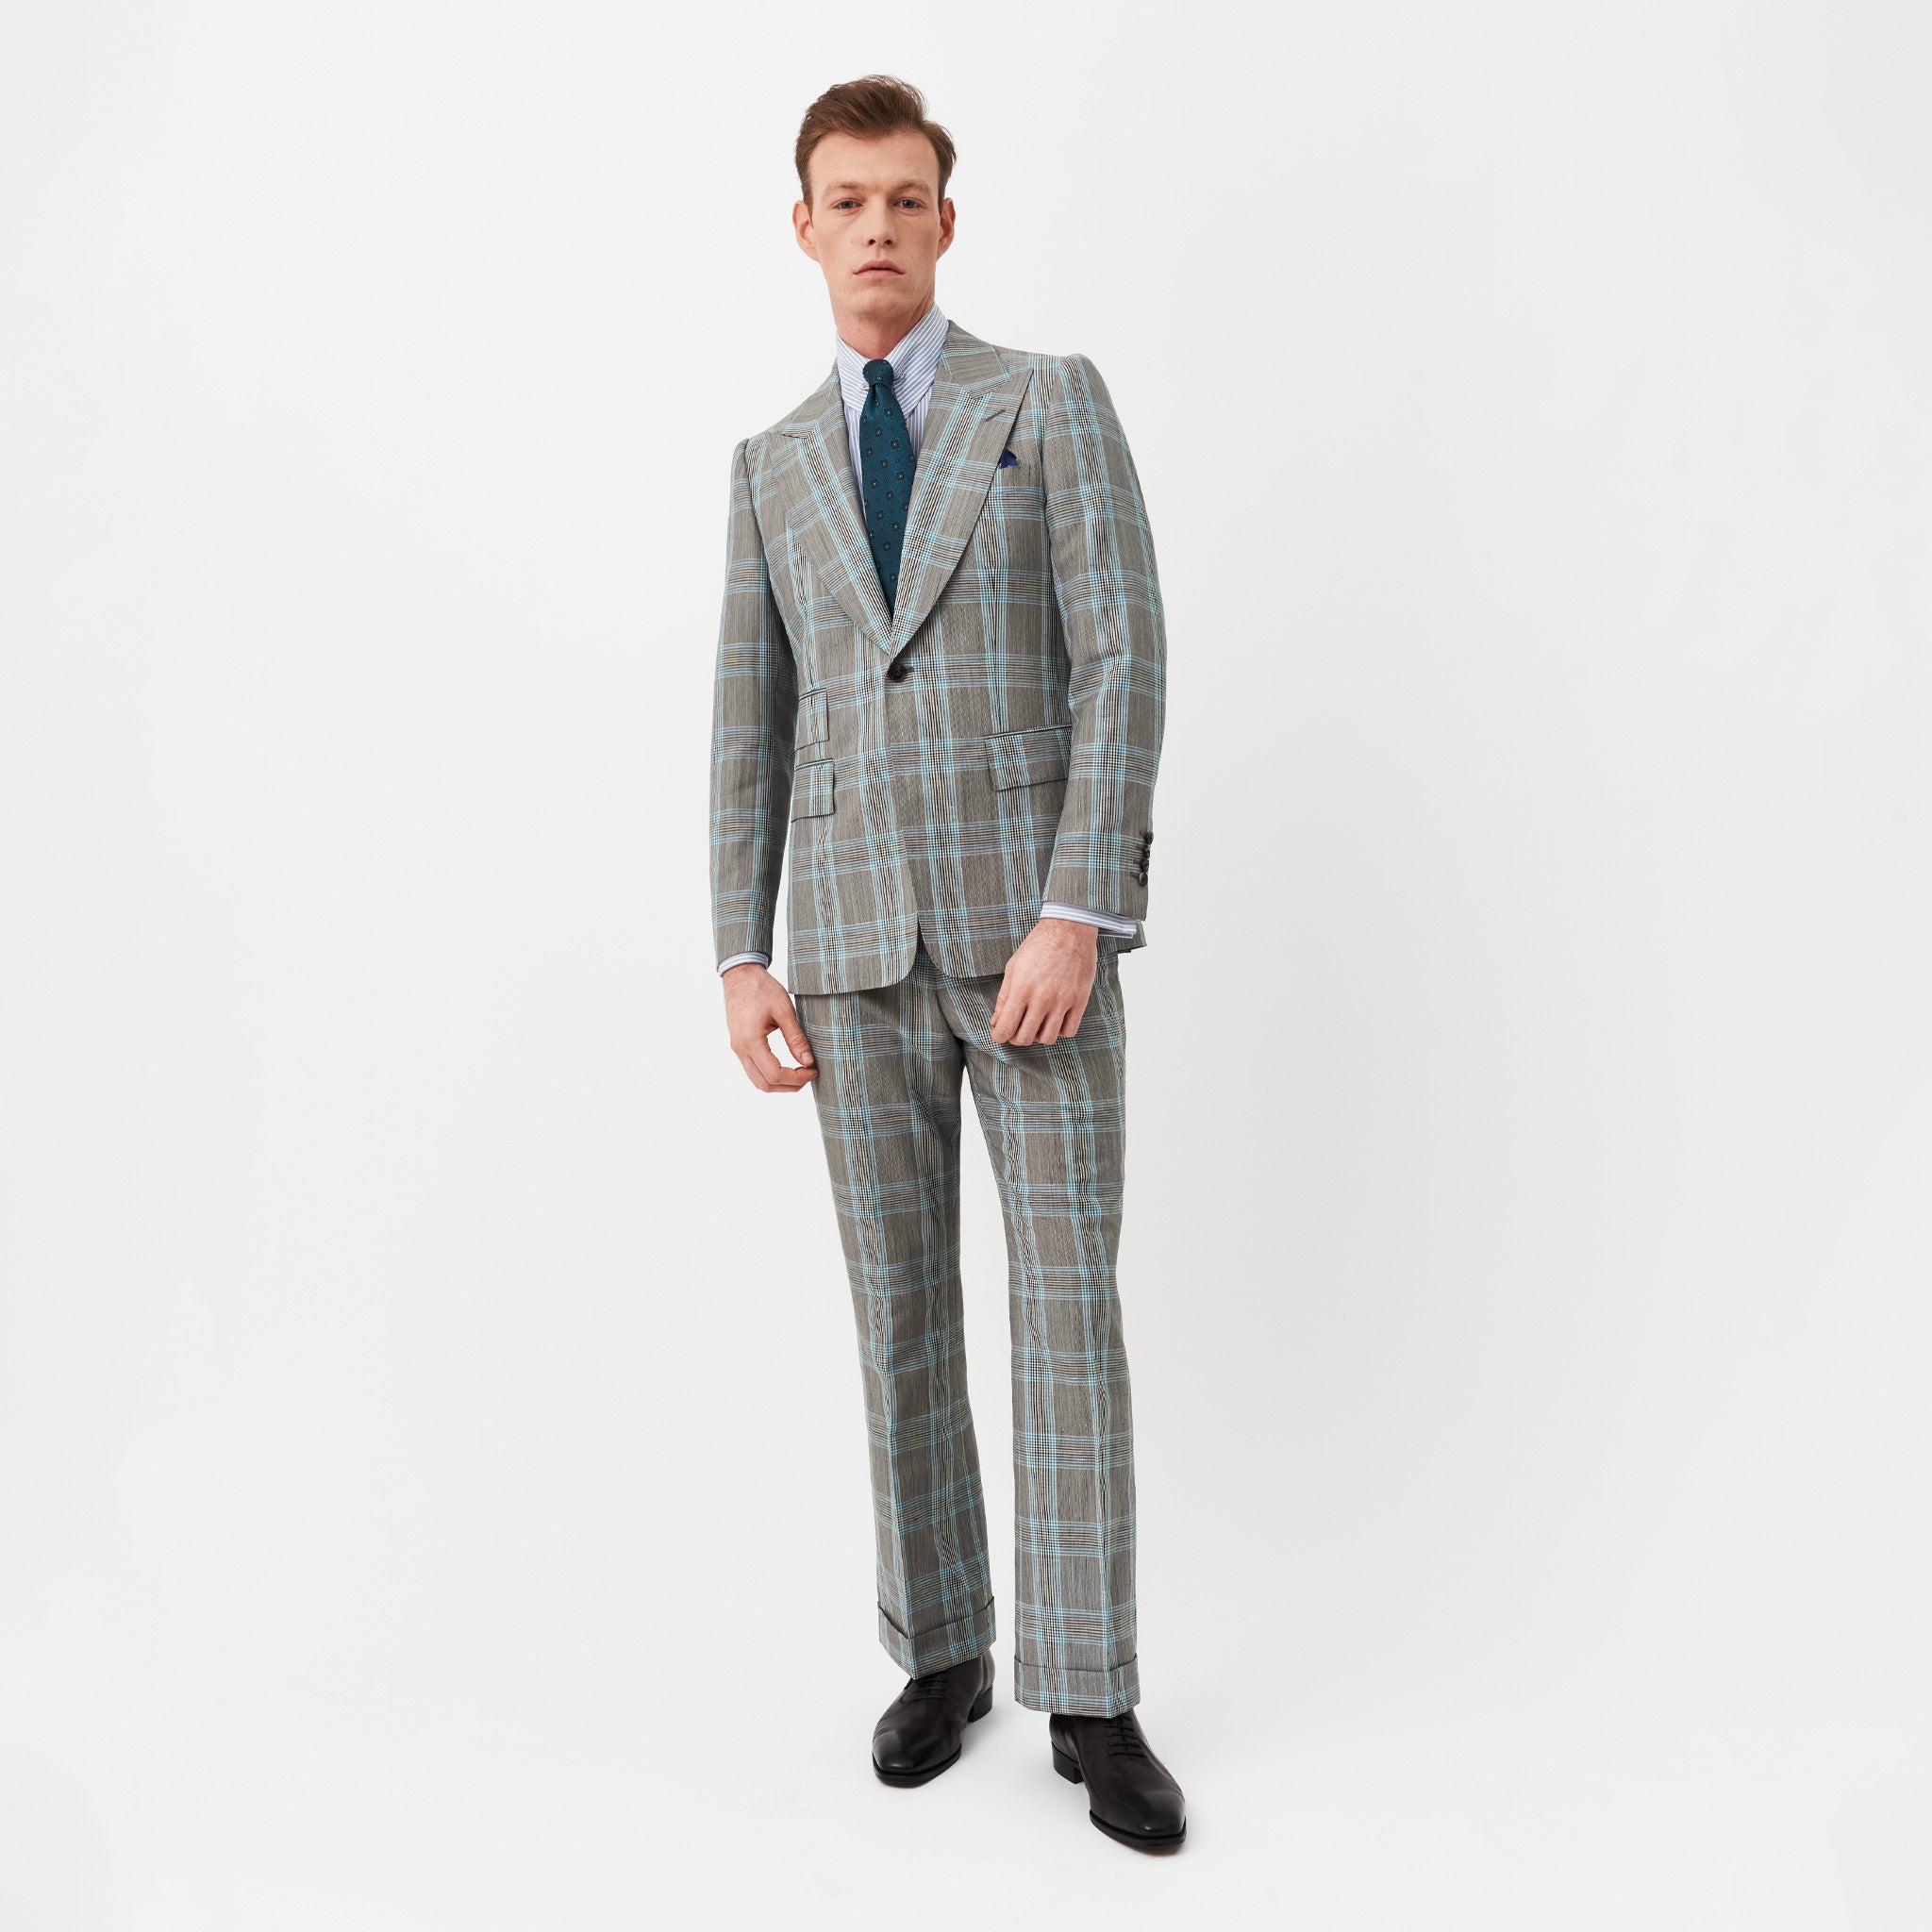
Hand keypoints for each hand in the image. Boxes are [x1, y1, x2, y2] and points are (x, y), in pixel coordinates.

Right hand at [721, 962, 817, 1092]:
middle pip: (764, 1084)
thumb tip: (808, 1061)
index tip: (813, 1070)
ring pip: (757, 1080)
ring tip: (800, 1074)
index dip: (797, 1078)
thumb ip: (796, 1038)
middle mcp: (741, 1049)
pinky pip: (753, 1070)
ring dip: (779, 1083)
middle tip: (809, 1075)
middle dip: (789, 1086)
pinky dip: (770, 1075)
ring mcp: (738, 1049)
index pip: (774, 1074)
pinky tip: (786, 1067)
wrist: (740, 975)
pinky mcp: (739, 1045)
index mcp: (751, 1041)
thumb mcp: (783, 1010)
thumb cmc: (761, 988)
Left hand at [989, 918, 1098, 1046]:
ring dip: (1038, 1036)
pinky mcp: (1080, 1000)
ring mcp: (1063, 1001)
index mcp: (1022, 989)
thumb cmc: (1038, 946)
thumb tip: (996, 1021)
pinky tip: (1054, 1020)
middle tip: (1016, 1029)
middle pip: (1025, 1038)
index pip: (1006, 1028)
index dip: (999, 1036)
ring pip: (1047, 1039)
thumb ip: (1004, 997)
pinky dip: (1059, 1031)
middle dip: (1015, 1038)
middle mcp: (1042, 998)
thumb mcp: (1013, 967)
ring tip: (1036, 1023)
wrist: (1069, 929)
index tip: (999, 1033)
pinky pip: (1069, 1031)